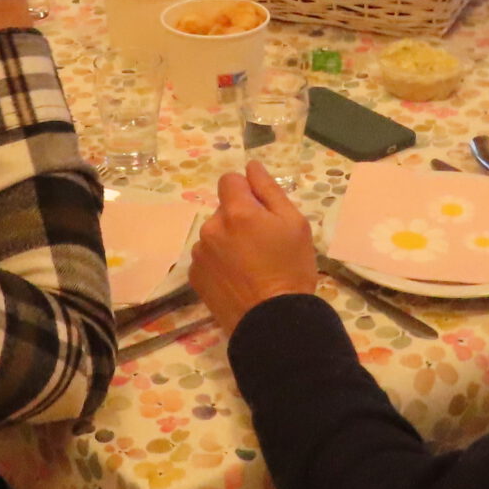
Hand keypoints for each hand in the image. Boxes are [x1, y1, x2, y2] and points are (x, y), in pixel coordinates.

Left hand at [189, 162, 322, 336]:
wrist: (273, 321)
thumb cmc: (291, 269)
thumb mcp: (294, 223)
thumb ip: (269, 190)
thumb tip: (251, 166)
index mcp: (237, 211)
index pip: (230, 180)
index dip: (246, 191)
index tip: (261, 211)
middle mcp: (211, 227)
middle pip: (224, 209)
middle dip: (240, 219)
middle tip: (263, 244)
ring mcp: (199, 253)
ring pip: (214, 233)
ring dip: (228, 241)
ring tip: (250, 266)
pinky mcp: (194, 275)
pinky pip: (206, 256)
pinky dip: (219, 262)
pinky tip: (237, 278)